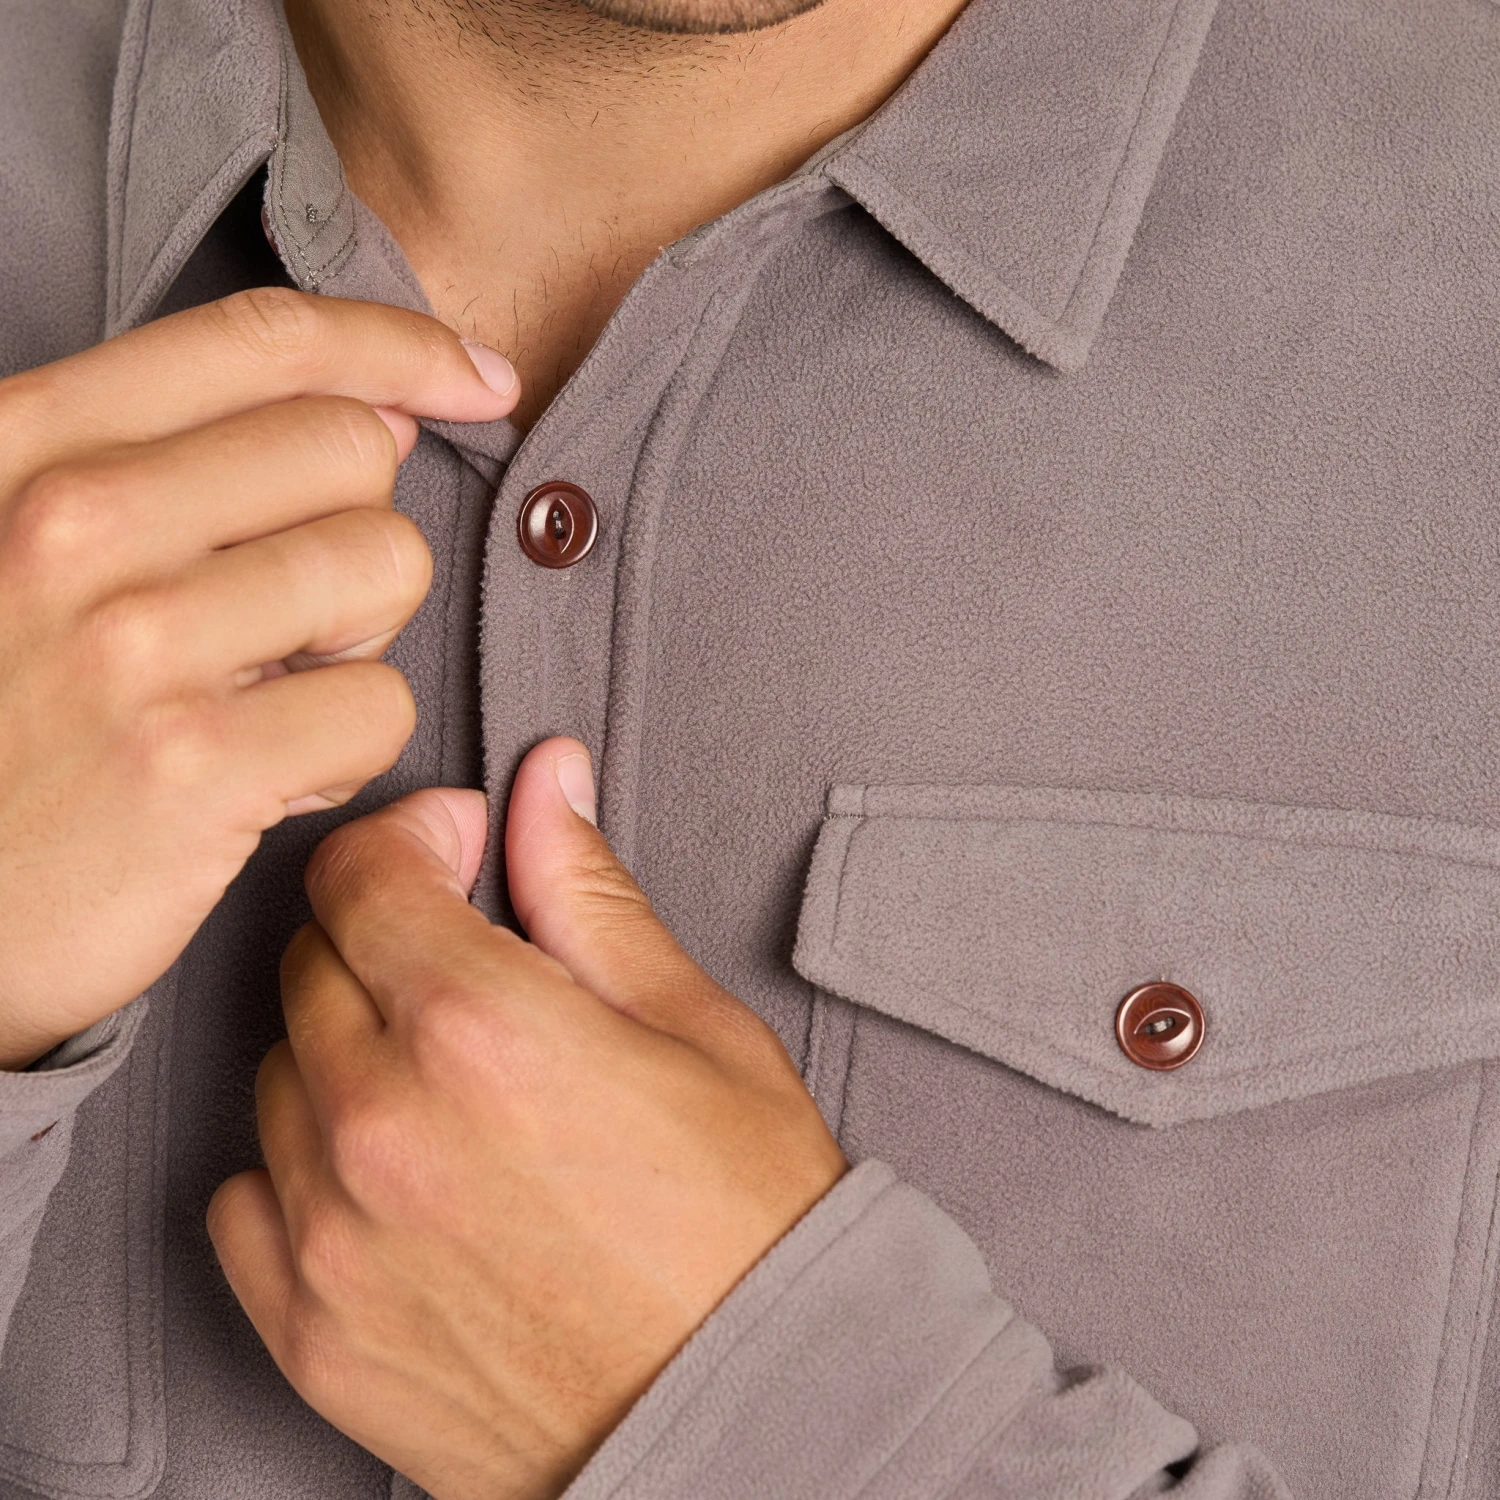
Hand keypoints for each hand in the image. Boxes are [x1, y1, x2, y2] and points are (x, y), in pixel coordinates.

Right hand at [0, 290, 518, 1065]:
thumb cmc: (0, 718)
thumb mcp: (27, 542)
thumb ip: (182, 458)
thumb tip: (381, 409)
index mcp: (30, 442)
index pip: (271, 341)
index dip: (406, 347)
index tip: (482, 378)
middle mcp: (72, 522)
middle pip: (356, 451)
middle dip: (356, 529)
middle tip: (283, 615)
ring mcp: (132, 645)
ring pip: (387, 567)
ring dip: (358, 640)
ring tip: (266, 694)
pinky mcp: (192, 767)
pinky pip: (382, 707)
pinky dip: (349, 749)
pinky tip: (267, 774)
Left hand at [207, 737, 847, 1499]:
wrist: (753, 1413)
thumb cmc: (748, 1228)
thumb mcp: (694, 1028)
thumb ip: (590, 894)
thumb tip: (547, 788)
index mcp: (482, 1027)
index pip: (363, 871)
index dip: (412, 835)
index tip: (455, 849)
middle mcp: (383, 1123)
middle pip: (311, 960)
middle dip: (386, 934)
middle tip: (474, 970)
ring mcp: (332, 1234)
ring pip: (277, 1070)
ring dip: (347, 1048)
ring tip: (451, 1083)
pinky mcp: (310, 1329)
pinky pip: (245, 1196)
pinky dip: (301, 1163)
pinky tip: (391, 1169)